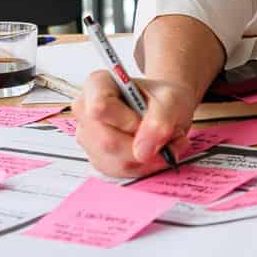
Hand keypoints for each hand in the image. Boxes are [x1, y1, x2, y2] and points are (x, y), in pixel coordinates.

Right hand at [75, 69, 197, 178]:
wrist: (164, 110)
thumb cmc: (162, 99)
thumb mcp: (171, 99)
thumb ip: (160, 120)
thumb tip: (143, 151)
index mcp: (97, 84)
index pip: (99, 107)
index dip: (127, 121)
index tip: (145, 119)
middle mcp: (85, 110)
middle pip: (107, 141)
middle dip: (144, 145)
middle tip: (167, 134)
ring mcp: (88, 137)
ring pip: (115, 161)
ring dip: (149, 158)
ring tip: (164, 141)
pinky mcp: (98, 158)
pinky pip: (120, 172)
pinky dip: (145, 167)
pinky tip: (153, 152)